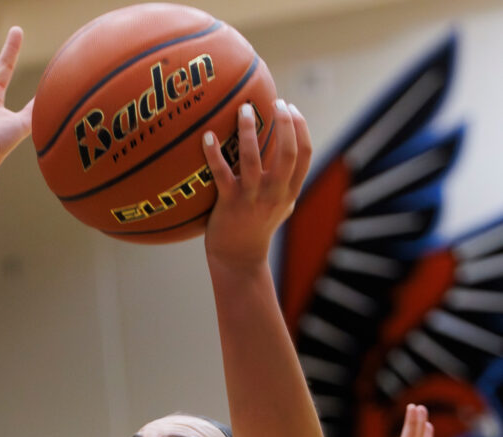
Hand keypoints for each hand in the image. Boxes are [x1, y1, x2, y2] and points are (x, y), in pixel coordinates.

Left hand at [202, 100, 310, 269]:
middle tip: (275, 101)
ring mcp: (251, 198)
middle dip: (284, 123)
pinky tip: (207, 136)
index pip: (304, 155)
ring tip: (243, 110)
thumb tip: (290, 151)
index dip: (300, 128)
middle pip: (287, 153)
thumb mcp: (281, 207)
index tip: (290, 107)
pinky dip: (213, 153)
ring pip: (253, 159)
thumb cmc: (257, 229)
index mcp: (288, 192)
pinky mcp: (229, 203)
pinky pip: (221, 174)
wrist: (238, 260)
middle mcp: (274, 194)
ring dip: (248, 131)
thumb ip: (287, 182)